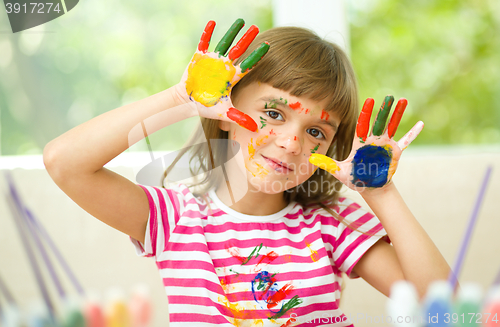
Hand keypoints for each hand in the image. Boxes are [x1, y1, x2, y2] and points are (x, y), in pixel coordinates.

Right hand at [174, 19, 269, 131]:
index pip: (248, 64)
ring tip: (241, 21)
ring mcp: (213, 61)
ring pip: (224, 43)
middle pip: (239, 50)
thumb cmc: (207, 107)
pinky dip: (208, 33)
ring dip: (231, 32)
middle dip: (247, 39)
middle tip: (256, 28)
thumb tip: (255, 129)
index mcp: (232, 77)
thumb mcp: (224, 113)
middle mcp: (225, 66)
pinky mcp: (200, 57)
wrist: (188, 102)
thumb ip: (239, 118)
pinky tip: (213, 23)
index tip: (267, 46)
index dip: (257, 56)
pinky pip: (204, 42)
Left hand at [309, 96, 423, 190]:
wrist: (369, 186)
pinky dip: (413, 134)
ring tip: (403, 100)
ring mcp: (385, 144)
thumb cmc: (354, 178)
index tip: (369, 101)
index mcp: (361, 142)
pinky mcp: (395, 152)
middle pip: (379, 122)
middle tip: (388, 96)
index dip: (366, 113)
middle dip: (384, 110)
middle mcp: (373, 140)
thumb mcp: (340, 171)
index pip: (363, 125)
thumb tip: (310, 159)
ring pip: (392, 126)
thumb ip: (327, 164)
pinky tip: (420, 124)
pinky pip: (406, 141)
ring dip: (397, 114)